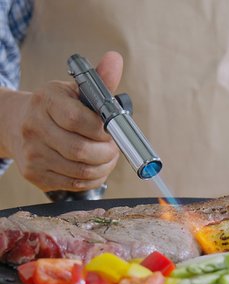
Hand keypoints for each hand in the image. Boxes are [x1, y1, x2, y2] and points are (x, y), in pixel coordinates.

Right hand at [0, 51, 122, 191]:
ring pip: (80, 171)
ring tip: (108, 158)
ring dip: (104, 167)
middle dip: (107, 153)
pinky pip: (74, 184)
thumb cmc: (54, 107)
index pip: (78, 119)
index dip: (102, 130)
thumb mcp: (74, 90)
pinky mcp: (35, 175)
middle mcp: (34, 128)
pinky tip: (95, 168)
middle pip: (80, 150)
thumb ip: (99, 81)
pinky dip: (93, 178)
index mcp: (46, 102)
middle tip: (114, 148)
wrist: (17, 123)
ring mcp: (32, 155)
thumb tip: (116, 59)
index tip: (111, 131)